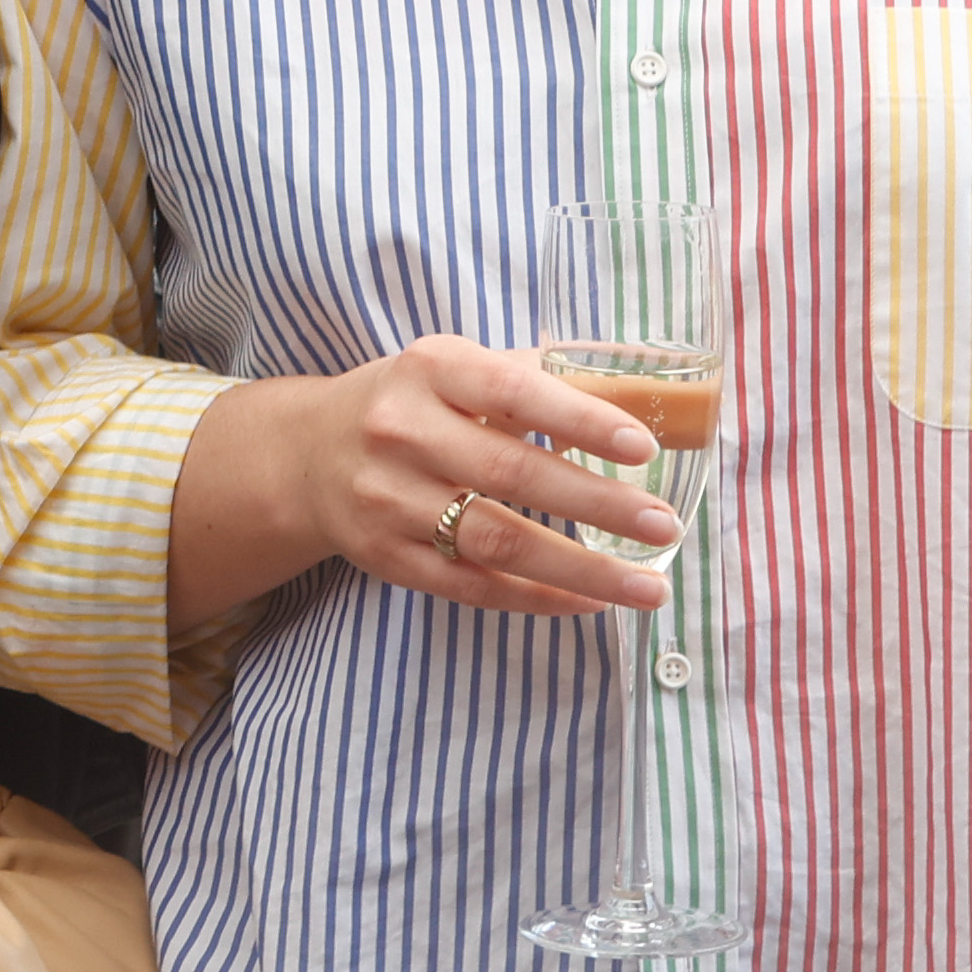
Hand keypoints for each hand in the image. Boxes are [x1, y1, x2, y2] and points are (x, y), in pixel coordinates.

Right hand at [220, 336, 684, 619]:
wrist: (307, 455)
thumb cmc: (412, 404)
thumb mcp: (459, 370)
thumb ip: (541, 379)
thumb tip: (650, 401)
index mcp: (429, 370)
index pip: (513, 390)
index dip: (581, 418)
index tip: (643, 448)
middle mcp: (401, 432)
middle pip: (510, 472)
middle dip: (598, 504)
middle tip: (664, 526)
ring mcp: (388, 500)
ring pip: (496, 540)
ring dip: (581, 568)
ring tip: (648, 587)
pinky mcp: (386, 557)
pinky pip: (472, 586)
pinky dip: (538, 597)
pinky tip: (589, 601)